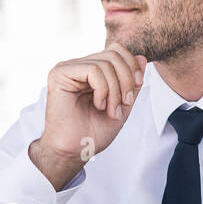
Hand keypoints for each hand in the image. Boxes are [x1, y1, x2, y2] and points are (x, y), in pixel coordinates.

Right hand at [28, 42, 146, 189]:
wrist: (74, 152)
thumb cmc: (93, 133)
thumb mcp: (122, 105)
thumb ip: (132, 83)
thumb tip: (142, 57)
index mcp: (91, 71)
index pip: (117, 51)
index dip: (132, 67)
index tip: (133, 94)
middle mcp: (79, 66)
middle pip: (114, 53)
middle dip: (126, 80)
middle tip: (123, 105)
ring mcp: (68, 68)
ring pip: (105, 63)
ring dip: (115, 91)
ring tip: (111, 111)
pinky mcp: (59, 74)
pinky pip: (93, 70)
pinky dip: (103, 90)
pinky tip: (98, 105)